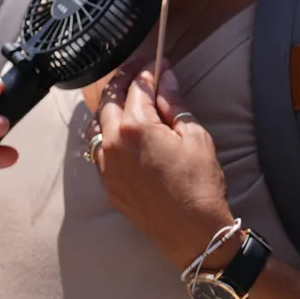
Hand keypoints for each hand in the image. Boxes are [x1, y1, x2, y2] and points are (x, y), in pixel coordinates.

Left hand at [95, 66, 234, 267]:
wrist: (194, 234)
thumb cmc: (200, 185)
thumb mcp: (195, 137)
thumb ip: (175, 104)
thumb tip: (165, 78)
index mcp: (135, 127)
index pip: (137, 87)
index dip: (148, 71)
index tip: (158, 64)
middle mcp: (113, 143)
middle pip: (109, 100)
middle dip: (124, 82)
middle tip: (140, 73)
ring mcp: (106, 166)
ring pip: (98, 124)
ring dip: (111, 106)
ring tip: (128, 98)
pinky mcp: (108, 184)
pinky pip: (99, 150)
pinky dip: (107, 133)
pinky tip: (121, 131)